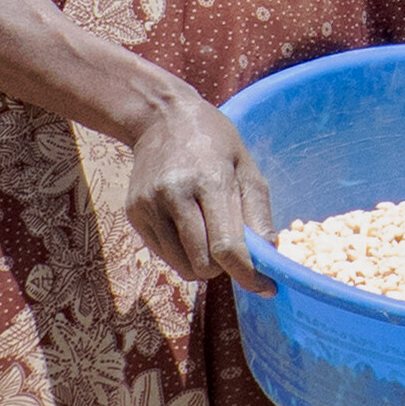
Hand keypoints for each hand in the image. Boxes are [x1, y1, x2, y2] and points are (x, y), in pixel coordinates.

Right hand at [126, 85, 277, 294]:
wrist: (161, 118)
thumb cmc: (214, 141)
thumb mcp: (246, 166)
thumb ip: (258, 213)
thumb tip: (269, 256)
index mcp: (210, 181)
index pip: (227, 246)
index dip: (248, 274)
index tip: (266, 287)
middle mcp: (175, 195)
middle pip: (203, 263)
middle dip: (225, 268)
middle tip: (233, 250)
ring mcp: (150, 206)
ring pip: (182, 266)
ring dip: (202, 264)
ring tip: (209, 234)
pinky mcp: (135, 214)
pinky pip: (164, 255)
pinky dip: (182, 253)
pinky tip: (188, 225)